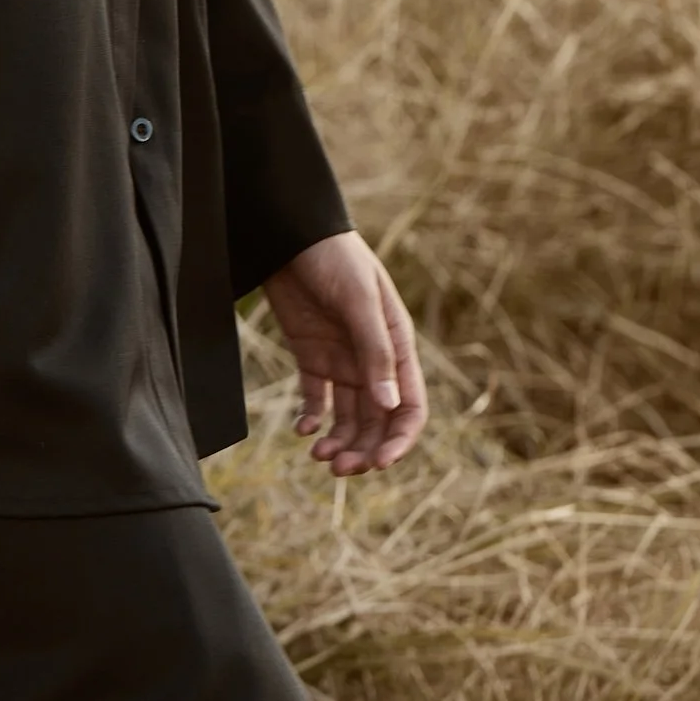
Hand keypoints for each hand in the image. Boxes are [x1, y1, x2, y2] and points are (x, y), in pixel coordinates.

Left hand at [265, 232, 426, 474]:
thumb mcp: (358, 300)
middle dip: (363, 449)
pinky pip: (316, 399)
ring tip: (318, 454)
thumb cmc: (334, 258)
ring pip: (348, 417)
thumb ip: (374, 351)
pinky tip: (303, 429)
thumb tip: (389, 405)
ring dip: (338, 441)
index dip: (399, 440)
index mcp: (396, 347)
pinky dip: (312, 419)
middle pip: (377, 421)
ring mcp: (342, 360)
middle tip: (338, 468)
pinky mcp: (312, 357)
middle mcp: (372, 361)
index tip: (379, 463)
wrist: (290, 233)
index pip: (409, 406)